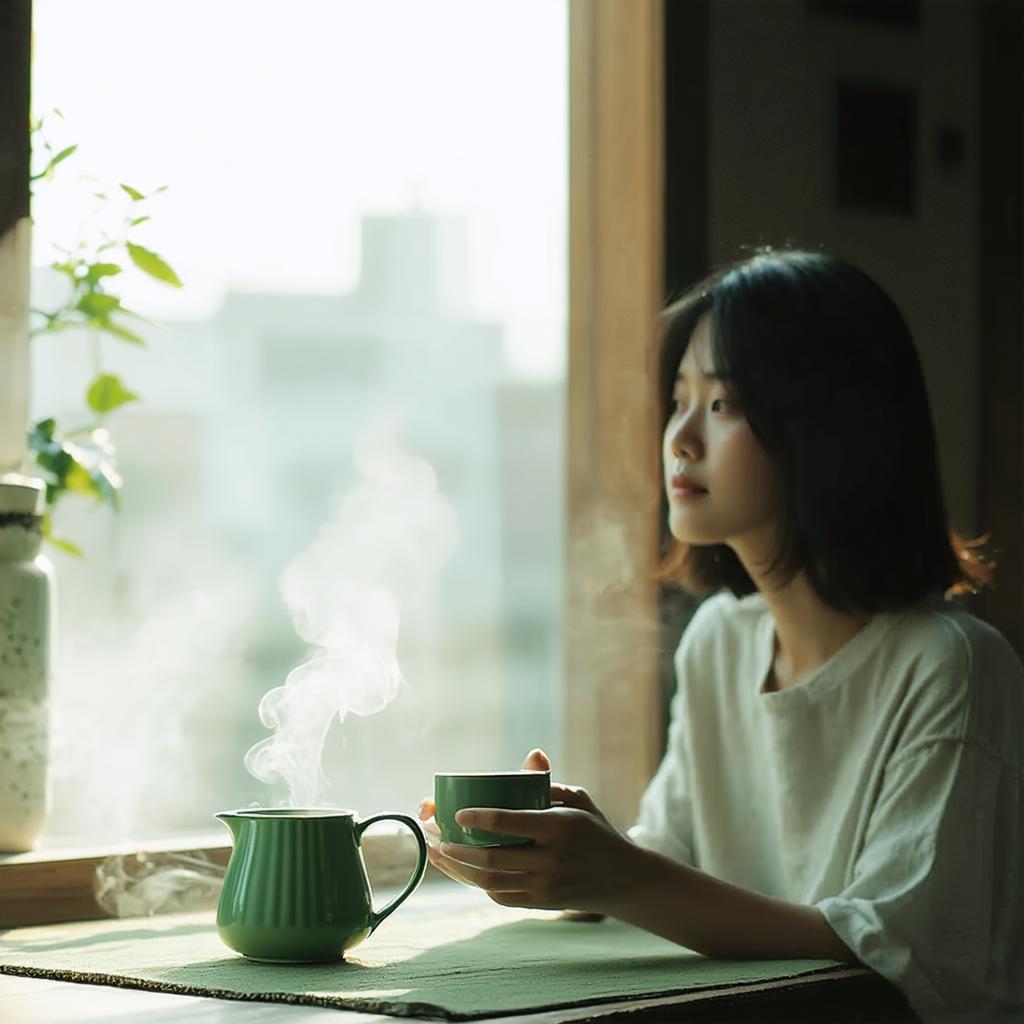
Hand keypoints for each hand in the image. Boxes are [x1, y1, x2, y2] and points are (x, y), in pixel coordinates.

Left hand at [416, 749, 630, 915]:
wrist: (622, 880)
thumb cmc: (594, 831)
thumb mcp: (579, 800)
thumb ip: (550, 781)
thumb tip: (532, 756)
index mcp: (559, 828)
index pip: (510, 823)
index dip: (479, 819)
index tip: (456, 813)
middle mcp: (550, 860)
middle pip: (491, 857)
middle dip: (454, 847)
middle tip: (432, 833)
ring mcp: (544, 886)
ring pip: (489, 881)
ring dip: (456, 868)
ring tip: (435, 851)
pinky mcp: (540, 903)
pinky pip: (500, 896)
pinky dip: (475, 883)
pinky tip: (458, 869)